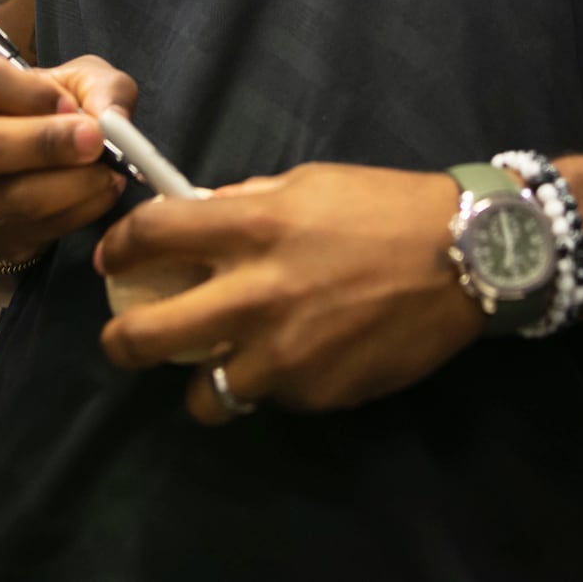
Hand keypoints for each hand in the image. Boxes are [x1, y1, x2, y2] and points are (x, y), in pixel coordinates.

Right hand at [0, 55, 133, 285]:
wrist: (9, 176)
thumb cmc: (39, 115)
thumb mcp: (70, 84)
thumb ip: (97, 87)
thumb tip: (111, 117)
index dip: (29, 93)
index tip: (70, 103)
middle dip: (46, 144)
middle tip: (94, 140)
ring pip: (8, 197)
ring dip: (69, 185)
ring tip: (109, 171)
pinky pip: (33, 230)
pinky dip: (77, 212)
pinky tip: (103, 193)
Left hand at [95, 163, 480, 424]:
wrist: (468, 259)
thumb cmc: (387, 208)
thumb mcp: (311, 183)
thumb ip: (250, 203)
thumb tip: (201, 217)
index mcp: (253, 226)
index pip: (152, 235)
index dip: (119, 246)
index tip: (114, 258)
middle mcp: (256, 294)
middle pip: (146, 336)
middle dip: (120, 341)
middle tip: (125, 339)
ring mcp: (283, 353)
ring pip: (202, 395)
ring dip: (202, 381)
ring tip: (219, 366)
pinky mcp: (315, 392)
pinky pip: (271, 397)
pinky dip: (273, 382)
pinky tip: (299, 358)